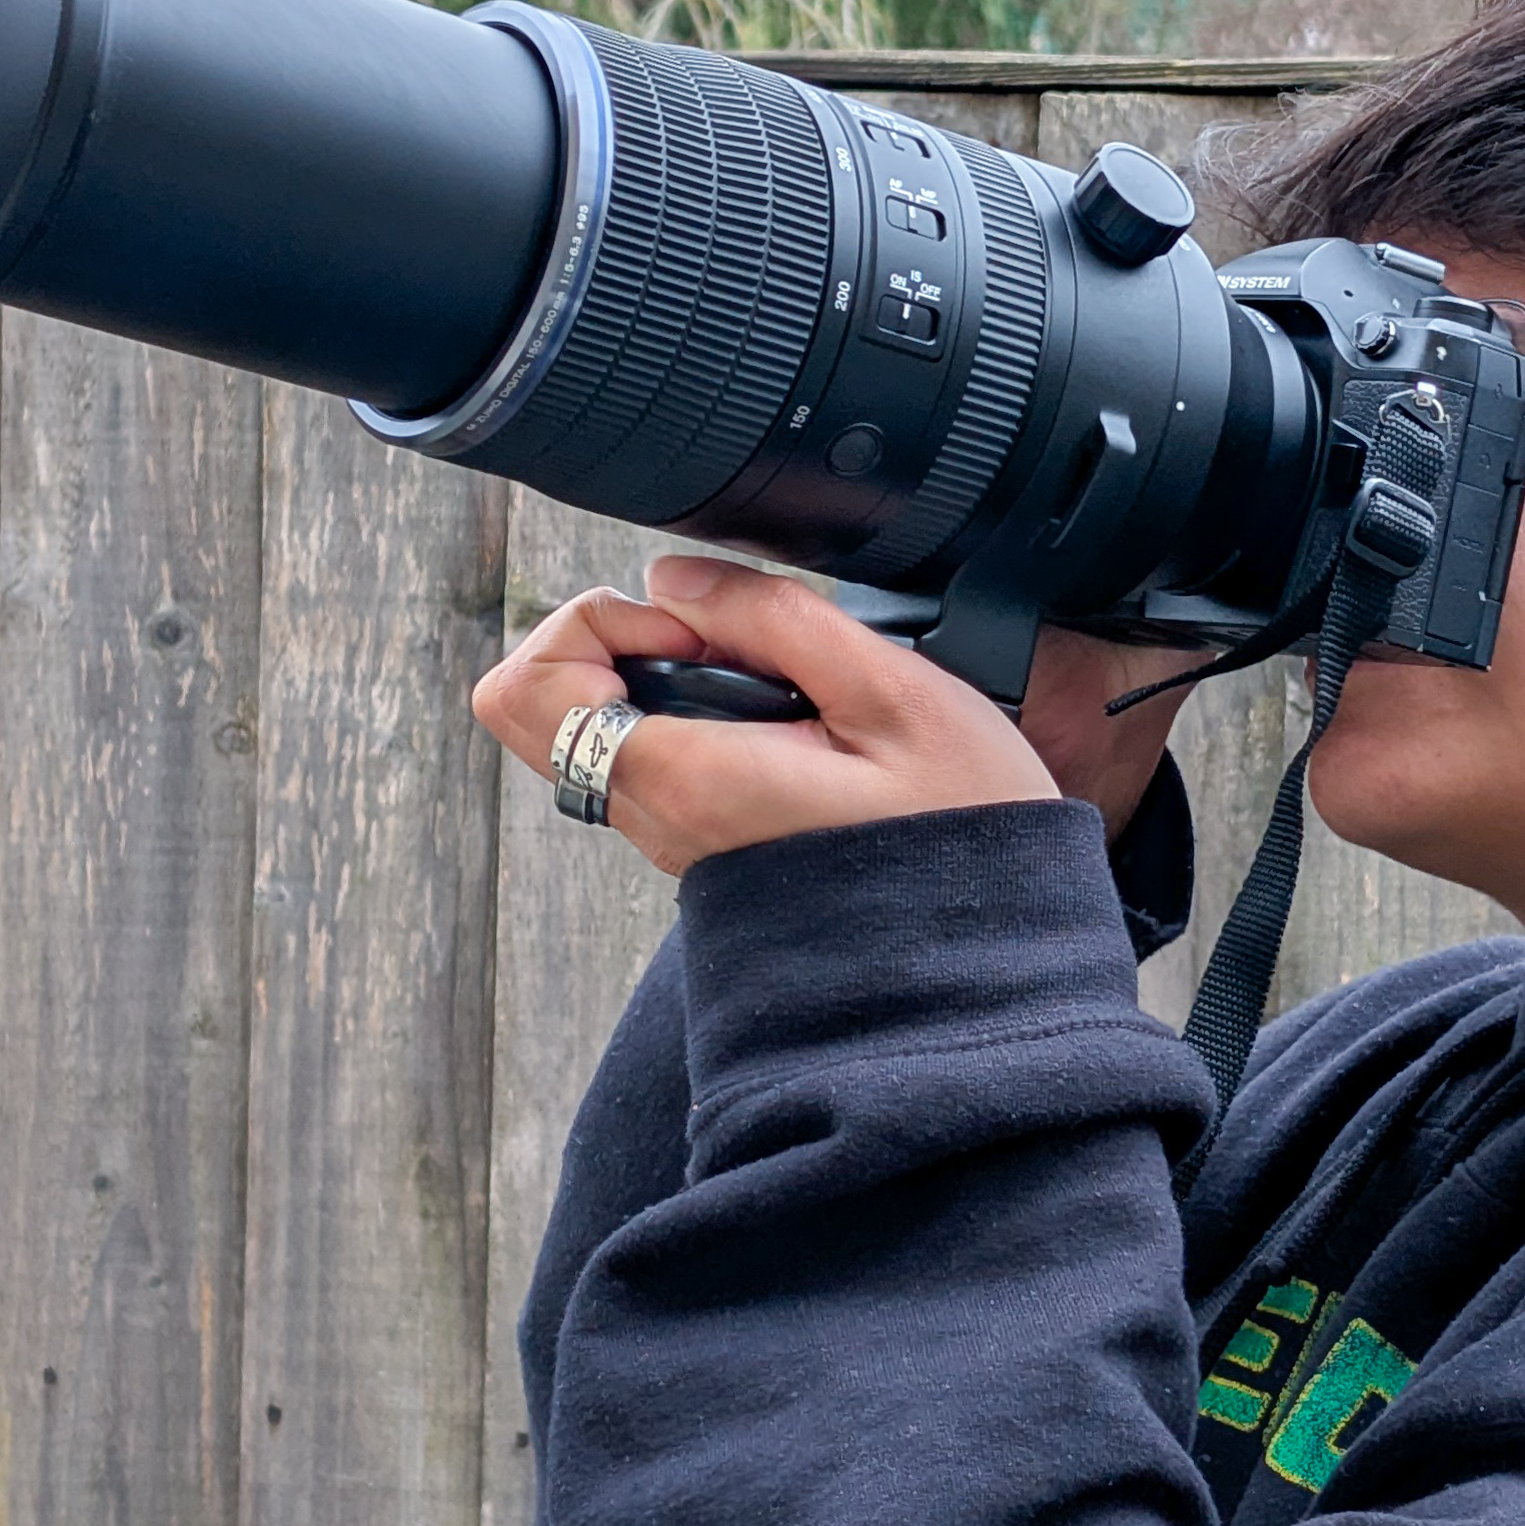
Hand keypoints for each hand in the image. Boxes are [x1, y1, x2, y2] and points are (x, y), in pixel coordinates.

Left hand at [477, 556, 1185, 874]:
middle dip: (607, 640)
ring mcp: (672, 839)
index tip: (695, 626)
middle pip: (531, 711)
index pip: (531, 688)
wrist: (993, 948)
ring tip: (767, 683)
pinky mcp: (701, 843)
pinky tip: (778, 720)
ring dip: (654, 677)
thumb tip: (670, 577)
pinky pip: (643, 759)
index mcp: (687, 782)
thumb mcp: (891, 692)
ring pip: (587, 731)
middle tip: (716, 640)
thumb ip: (769, 617)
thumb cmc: (960, 826)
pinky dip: (685, 716)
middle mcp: (658, 821)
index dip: (599, 619)